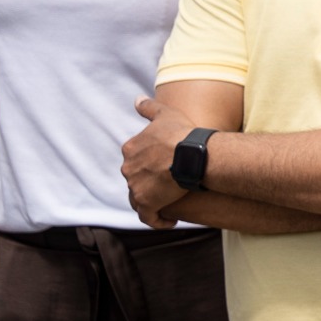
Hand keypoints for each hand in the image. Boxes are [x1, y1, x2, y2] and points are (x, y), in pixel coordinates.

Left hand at [120, 96, 198, 225]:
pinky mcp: (146, 203)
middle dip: (151, 182)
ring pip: (141, 197)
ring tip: (172, 201)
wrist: (192, 155)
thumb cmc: (181, 132)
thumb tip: (136, 99)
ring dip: (154, 200)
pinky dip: (157, 220)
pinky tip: (170, 220)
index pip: (136, 159)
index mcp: (131, 148)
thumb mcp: (166, 114)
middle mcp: (128, 168)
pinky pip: (148, 216)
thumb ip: (149, 107)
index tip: (164, 166)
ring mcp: (135, 187)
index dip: (150, 163)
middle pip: (137, 178)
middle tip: (171, 183)